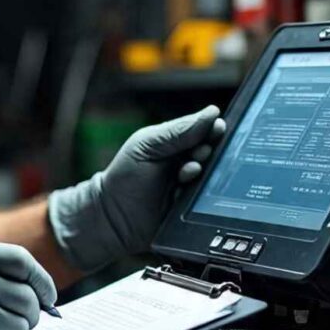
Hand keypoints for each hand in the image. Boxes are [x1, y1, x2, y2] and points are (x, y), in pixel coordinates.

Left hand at [48, 105, 225, 271]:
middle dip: (211, 152)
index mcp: (180, 144)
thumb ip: (178, 130)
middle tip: (201, 153)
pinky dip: (202, 195)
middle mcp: (191, 164)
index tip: (218, 128)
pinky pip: (210, 201)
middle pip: (216, 154)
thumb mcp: (147, 144)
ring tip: (189, 171)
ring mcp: (194, 188)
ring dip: (205, 173)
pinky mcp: (195, 210)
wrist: (112, 217)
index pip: (207, 132)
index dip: (214, 130)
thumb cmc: (125, 176)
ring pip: (215, 177)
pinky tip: (186, 191)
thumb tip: (212, 112)